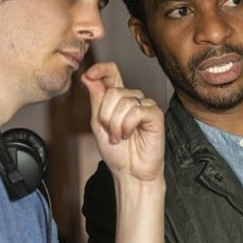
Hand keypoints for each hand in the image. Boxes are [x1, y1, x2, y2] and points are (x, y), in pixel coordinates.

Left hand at [80, 61, 163, 182]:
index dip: (100, 69)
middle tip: (110, 132)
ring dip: (116, 125)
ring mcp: (145, 105)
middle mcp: (132, 98)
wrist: (130, 172)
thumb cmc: (117, 152)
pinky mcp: (155, 115)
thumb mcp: (98, 124)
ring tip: (120, 137)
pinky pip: (136, 111)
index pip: (111, 72)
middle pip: (114, 91)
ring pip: (124, 102)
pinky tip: (130, 135)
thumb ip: (96, 99)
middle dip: (106, 115)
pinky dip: (128, 126)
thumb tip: (87, 76)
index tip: (88, 74)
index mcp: (118, 98)